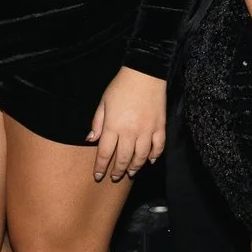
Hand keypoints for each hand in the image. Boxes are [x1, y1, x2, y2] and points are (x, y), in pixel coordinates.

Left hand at [87, 68, 167, 182]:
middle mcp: (130, 132)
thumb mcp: (103, 102)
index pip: (105, 153)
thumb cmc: (121, 87)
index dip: (100, 167)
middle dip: (117, 171)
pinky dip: (154, 156)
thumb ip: (97, 123)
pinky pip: (158, 146)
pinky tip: (149, 161)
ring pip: (141, 156)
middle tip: (115, 177)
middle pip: (123, 158)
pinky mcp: (160, 126)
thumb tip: (91, 140)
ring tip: (130, 172)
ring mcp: (147, 130)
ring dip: (135, 167)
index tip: (98, 176)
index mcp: (113, 126)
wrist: (145, 73)